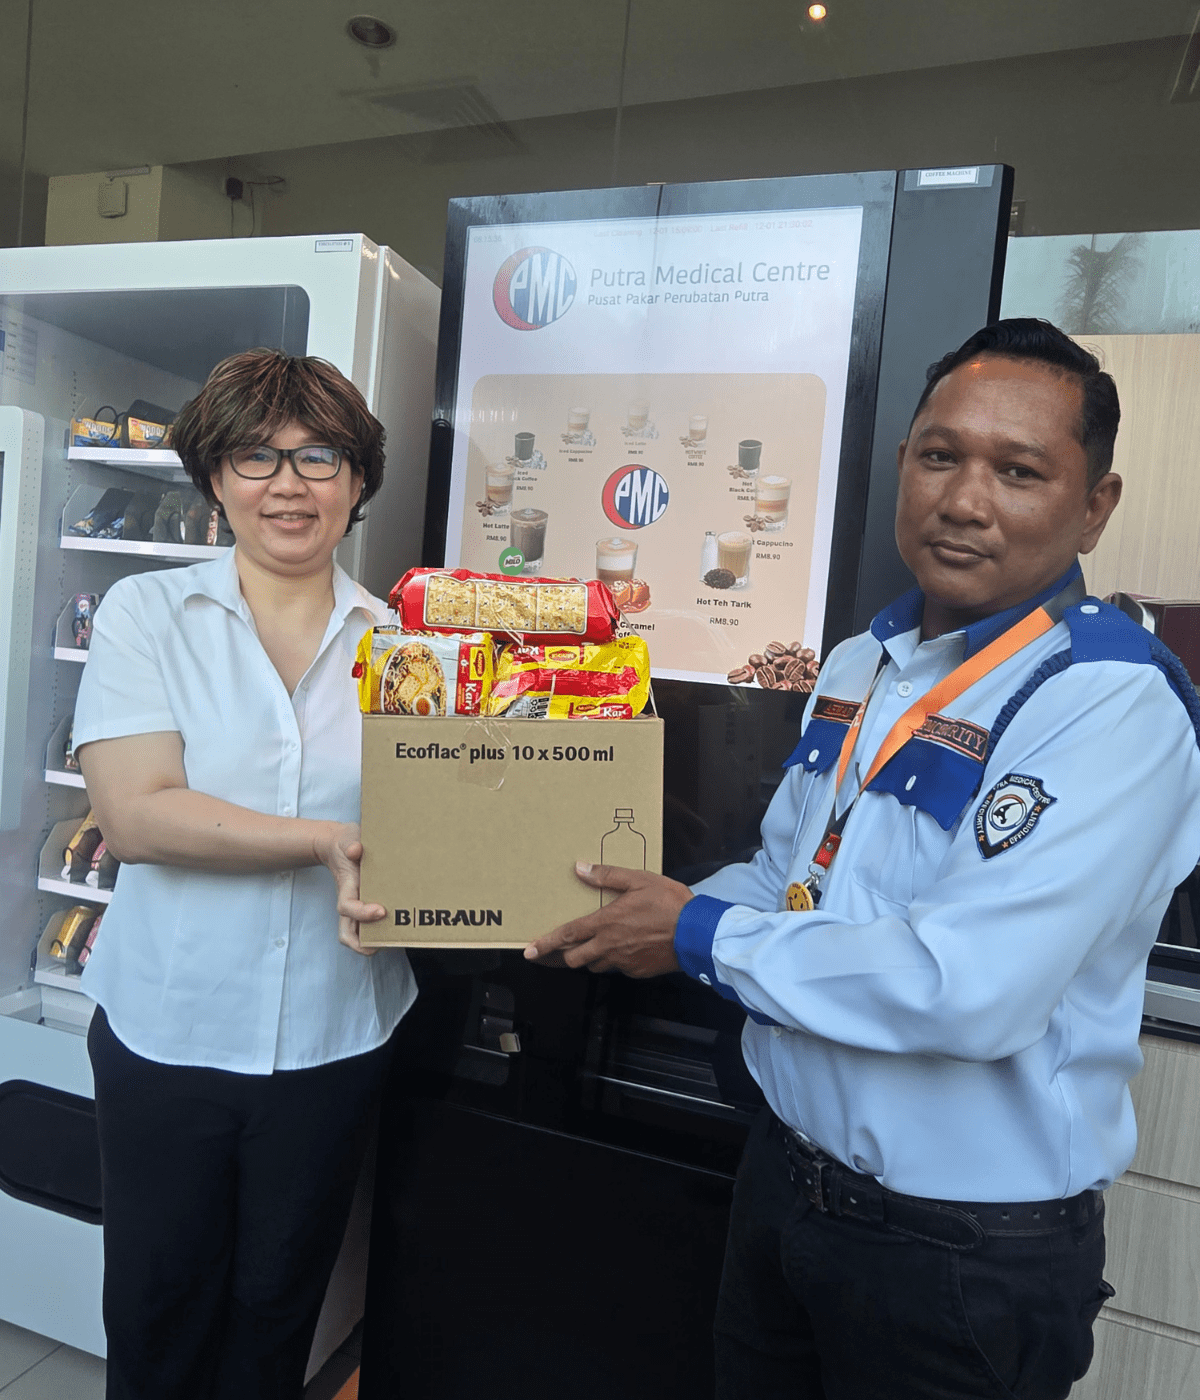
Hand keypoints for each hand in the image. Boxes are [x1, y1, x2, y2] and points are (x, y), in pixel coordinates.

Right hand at [314, 822, 386, 955]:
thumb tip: (356, 850)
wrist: (340, 845)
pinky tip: (401, 928)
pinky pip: (369, 925)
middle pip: (346, 933)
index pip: (347, 907)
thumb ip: (351, 842)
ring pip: (356, 934)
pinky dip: (381, 932)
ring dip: (372, 943)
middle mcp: (350, 901)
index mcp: (346, 886)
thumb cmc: (347, 843)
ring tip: (396, 942)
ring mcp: (357, 905)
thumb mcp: (349, 838)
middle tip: (385, 942)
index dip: (361, 913)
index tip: (381, 910)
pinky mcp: (366, 904)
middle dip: (361, 944)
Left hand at [524, 862, 692, 976]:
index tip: (530, 951)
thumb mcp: (639, 880)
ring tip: (594, 946)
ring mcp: (624, 962)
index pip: (567, 936)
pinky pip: (618, 968)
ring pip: (595, 965)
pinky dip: (615, 960)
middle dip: (564, 956)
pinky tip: (625, 948)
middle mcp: (610, 946)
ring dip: (590, 957)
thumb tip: (581, 868)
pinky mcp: (638, 971)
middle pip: (575, 959)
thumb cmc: (670, 904)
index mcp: (606, 924)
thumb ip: (608, 876)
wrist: (697, 933)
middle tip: (558, 951)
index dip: (545, 944)